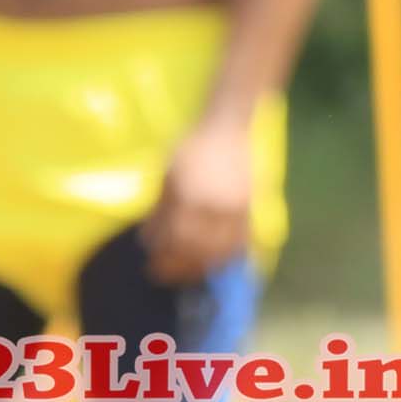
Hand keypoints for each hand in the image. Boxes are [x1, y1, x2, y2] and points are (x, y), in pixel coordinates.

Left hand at [142, 117, 259, 282]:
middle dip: (180, 268)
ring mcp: (236, 207)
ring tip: (189, 272)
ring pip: (221, 250)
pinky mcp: (250, 207)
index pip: (175, 238)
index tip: (153, 267)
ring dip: (204, 266)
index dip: (164, 257)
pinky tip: (217, 261)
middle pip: (198, 250)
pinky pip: (241, 240)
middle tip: (166, 275)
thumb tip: (150, 240)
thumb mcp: (167, 174)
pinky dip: (229, 255)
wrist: (229, 126)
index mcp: (188, 194)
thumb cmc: (192, 147)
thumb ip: (160, 209)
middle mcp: (213, 205)